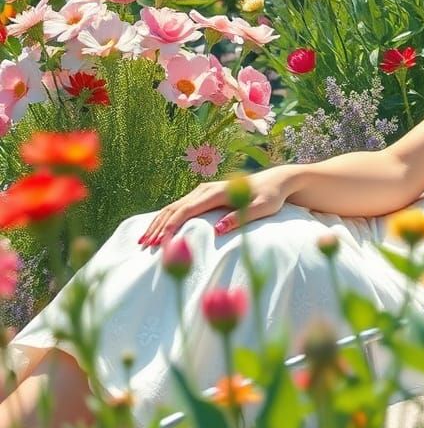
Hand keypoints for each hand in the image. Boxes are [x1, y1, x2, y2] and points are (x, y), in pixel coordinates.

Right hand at [138, 167, 293, 248]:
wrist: (275, 181)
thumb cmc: (271, 196)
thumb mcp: (262, 208)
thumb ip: (241, 217)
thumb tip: (218, 229)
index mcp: (218, 193)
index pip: (187, 210)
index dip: (171, 226)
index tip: (160, 242)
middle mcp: (207, 189)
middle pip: (175, 208)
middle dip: (158, 227)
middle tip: (143, 246)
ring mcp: (204, 191)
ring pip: (174, 206)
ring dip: (158, 223)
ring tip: (143, 240)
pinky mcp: (204, 195)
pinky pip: (180, 206)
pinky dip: (166, 218)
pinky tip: (156, 230)